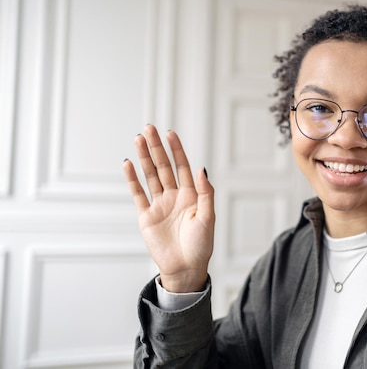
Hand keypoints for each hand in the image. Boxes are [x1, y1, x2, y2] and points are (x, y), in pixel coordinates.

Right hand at [123, 124, 214, 292]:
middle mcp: (174, 196)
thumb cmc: (201, 245)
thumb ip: (205, 192)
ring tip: (138, 139)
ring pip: (150, 176)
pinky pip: (138, 194)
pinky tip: (128, 164)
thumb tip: (201, 168)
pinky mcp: (146, 216)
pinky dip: (133, 180)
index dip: (176, 150)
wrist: (185, 268)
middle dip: (157, 148)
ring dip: (144, 158)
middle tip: (149, 128)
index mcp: (192, 195)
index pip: (182, 167)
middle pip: (163, 167)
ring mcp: (159, 205)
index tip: (170, 134)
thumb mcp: (208, 217)